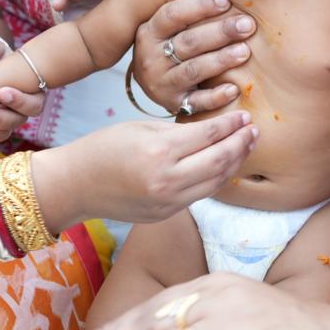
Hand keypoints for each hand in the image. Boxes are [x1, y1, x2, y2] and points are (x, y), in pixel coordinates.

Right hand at [39, 112, 258, 227]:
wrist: (75, 185)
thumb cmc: (103, 147)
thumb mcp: (140, 127)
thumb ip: (177, 130)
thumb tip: (212, 129)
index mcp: (160, 152)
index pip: (209, 136)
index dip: (231, 125)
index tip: (244, 115)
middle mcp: (167, 180)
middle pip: (220, 161)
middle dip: (241, 144)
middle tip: (253, 131)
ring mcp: (168, 201)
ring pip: (216, 183)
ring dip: (235, 164)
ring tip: (246, 147)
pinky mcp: (166, 214)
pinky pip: (200, 195)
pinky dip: (216, 179)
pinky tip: (224, 166)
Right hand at [131, 0, 255, 114]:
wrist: (155, 83)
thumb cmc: (172, 43)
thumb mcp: (171, 25)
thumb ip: (191, 5)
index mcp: (150, 31)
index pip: (172, 14)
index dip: (199, 7)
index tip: (226, 1)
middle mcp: (151, 57)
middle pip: (188, 42)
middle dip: (220, 32)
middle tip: (247, 25)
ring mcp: (161, 83)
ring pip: (194, 70)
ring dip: (221, 60)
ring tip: (245, 51)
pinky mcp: (174, 104)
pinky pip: (197, 102)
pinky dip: (215, 97)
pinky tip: (234, 89)